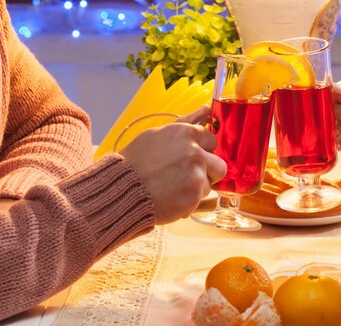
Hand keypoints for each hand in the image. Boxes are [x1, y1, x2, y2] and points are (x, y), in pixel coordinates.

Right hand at [121, 106, 226, 224]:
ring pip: (210, 184)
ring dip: (196, 187)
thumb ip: (186, 122)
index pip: (212, 141)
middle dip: (207, 171)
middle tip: (185, 175)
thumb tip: (206, 109)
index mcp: (187, 133)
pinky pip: (201, 199)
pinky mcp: (194, 196)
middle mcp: (195, 153)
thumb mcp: (157, 133)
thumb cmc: (136, 160)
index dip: (201, 150)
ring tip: (173, 186)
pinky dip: (189, 200)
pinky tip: (171, 196)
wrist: (121, 189)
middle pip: (219, 165)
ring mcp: (196, 176)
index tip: (188, 157)